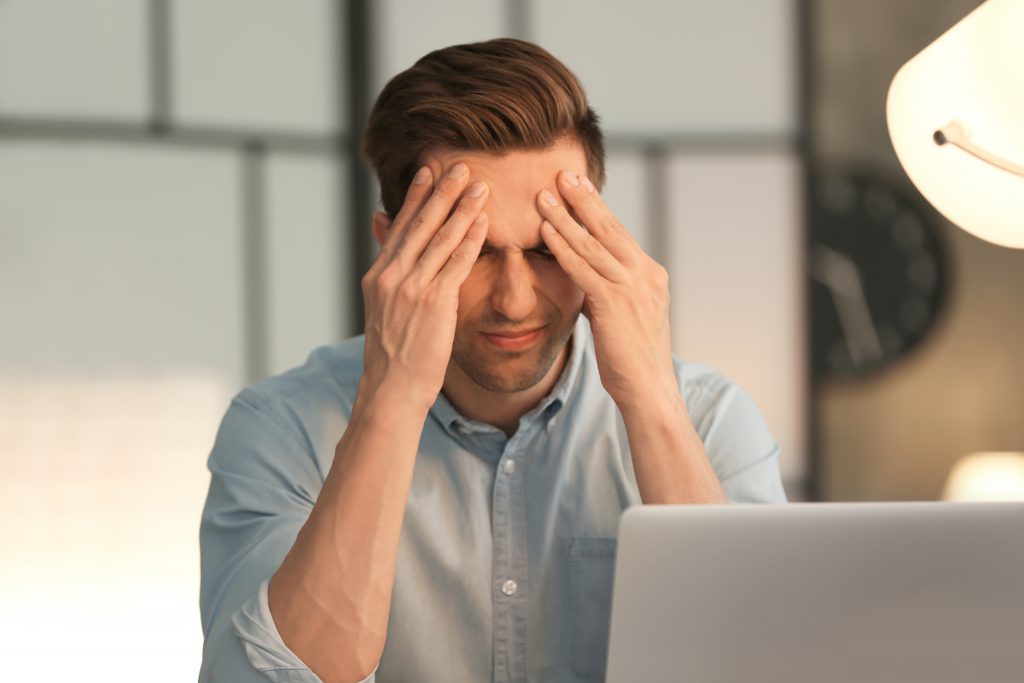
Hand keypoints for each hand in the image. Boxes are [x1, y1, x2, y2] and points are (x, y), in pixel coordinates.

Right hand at [360, 164, 489, 409]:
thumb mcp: (383, 310)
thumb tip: (389, 255)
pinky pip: (457, 263)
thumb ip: (390, 277)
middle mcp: (391, 276)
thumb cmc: (394, 354)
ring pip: (441, 238)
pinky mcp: (434, 302)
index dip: (416, 198)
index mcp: (378, 276)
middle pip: (420, 224)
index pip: (400, 227)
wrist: (392, 387)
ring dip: (462, 208)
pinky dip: (471, 239)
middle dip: (442, 192)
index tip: (428, 172)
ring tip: (479, 185)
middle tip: (459, 165)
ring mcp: (411, 288)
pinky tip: (484, 221)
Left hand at [537, 171, 675, 404]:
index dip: (597, 208)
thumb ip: (607, 292)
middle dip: (583, 199)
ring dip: (565, 217)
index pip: (619, 234)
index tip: (578, 186)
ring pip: (593, 244)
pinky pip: (583, 269)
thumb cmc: (633, 360)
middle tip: (563, 173)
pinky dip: (563, 247)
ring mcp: (632, 288)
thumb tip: (587, 278)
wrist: (649, 390)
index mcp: (650, 275)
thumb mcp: (624, 317)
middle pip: (609, 228)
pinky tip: (546, 232)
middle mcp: (645, 275)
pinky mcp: (614, 304)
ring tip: (543, 196)